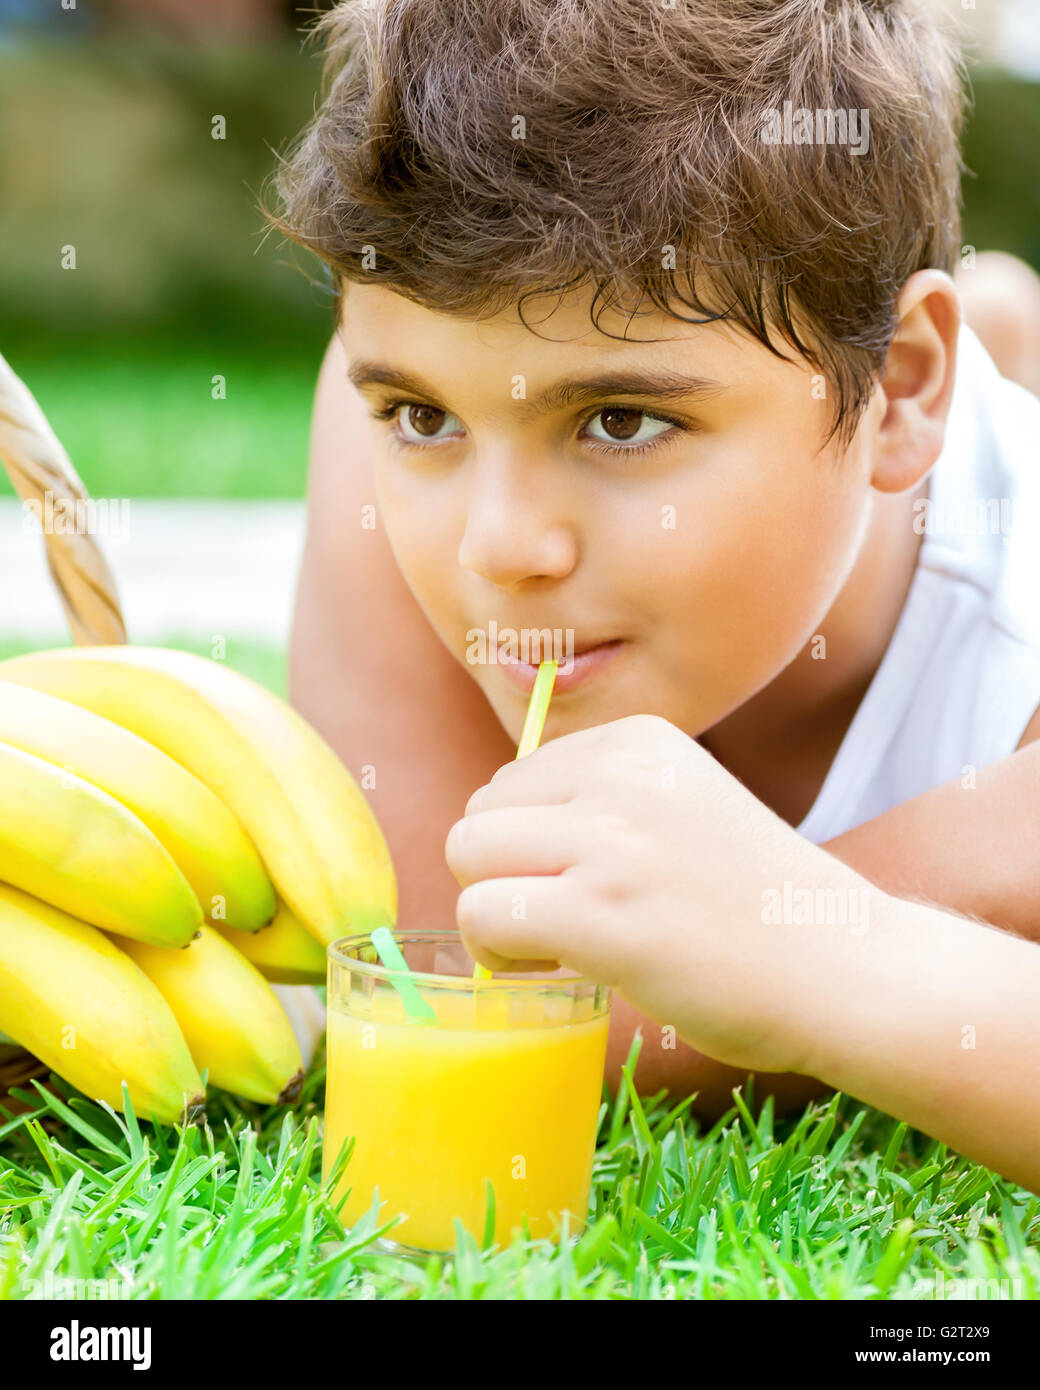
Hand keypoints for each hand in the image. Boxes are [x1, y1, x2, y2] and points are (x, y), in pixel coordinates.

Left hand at [445, 714, 881, 1075]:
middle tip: (561, 923)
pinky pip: (483, 914)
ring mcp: (612, 839)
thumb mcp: (682, 808)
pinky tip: (559, 969)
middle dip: (502, 878)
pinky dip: (500, 952)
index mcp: (639, 740)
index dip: (528, 848)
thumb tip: (490, 830)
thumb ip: (599, 801)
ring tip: (559, 945)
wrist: (848, 968)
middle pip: (478, 817)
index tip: (583, 886)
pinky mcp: (602, 911)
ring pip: (468, 857)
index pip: (512, 782)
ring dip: (494, 915)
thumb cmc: (756, 905)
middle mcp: (620, 773)